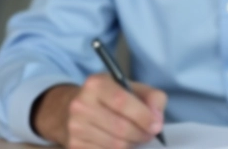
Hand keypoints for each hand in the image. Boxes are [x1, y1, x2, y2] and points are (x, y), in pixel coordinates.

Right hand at [32, 75, 166, 148]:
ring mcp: (75, 128)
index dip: (143, 116)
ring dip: (132, 144)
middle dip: (141, 134)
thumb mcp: (130, 88)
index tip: (156, 125)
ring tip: (134, 137)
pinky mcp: (74, 146)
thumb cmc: (108, 98)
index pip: (122, 102)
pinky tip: (120, 142)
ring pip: (115, 146)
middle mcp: (81, 105)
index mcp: (95, 85)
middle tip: (149, 134)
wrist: (70, 110)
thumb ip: (151, 97)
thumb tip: (157, 119)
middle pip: (120, 128)